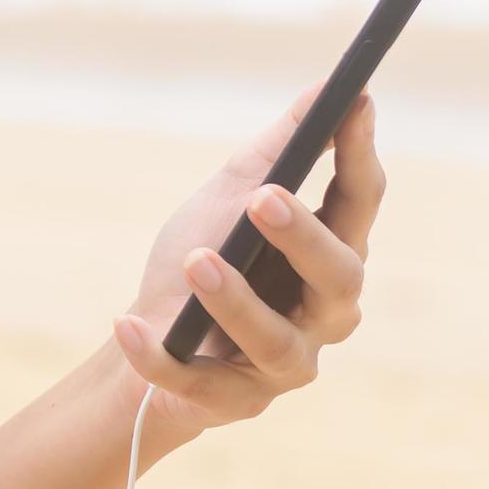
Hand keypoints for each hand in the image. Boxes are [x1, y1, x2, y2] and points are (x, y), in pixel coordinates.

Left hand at [106, 81, 383, 444]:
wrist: (145, 334)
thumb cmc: (203, 256)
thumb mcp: (233, 195)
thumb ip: (283, 148)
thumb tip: (335, 85)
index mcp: (330, 258)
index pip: (358, 207)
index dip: (359, 158)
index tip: (354, 106)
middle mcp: (322, 315)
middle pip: (339, 279)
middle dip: (305, 237)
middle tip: (264, 197)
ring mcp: (281, 365)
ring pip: (275, 340)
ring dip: (235, 298)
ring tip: (197, 261)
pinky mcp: (230, 402)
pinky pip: (197, 382)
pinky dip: (158, 354)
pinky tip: (128, 323)